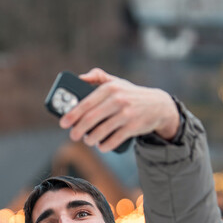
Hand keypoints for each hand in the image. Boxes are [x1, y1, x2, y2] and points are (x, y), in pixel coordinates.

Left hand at [58, 68, 179, 150]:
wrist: (159, 106)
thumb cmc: (131, 95)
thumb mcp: (117, 82)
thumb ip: (98, 76)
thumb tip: (79, 78)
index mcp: (109, 88)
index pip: (86, 103)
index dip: (72, 115)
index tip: (63, 123)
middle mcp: (117, 100)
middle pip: (90, 119)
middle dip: (78, 130)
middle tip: (73, 136)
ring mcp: (126, 115)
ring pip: (100, 132)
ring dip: (90, 139)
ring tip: (88, 140)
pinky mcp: (133, 128)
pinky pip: (113, 141)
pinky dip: (104, 146)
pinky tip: (101, 145)